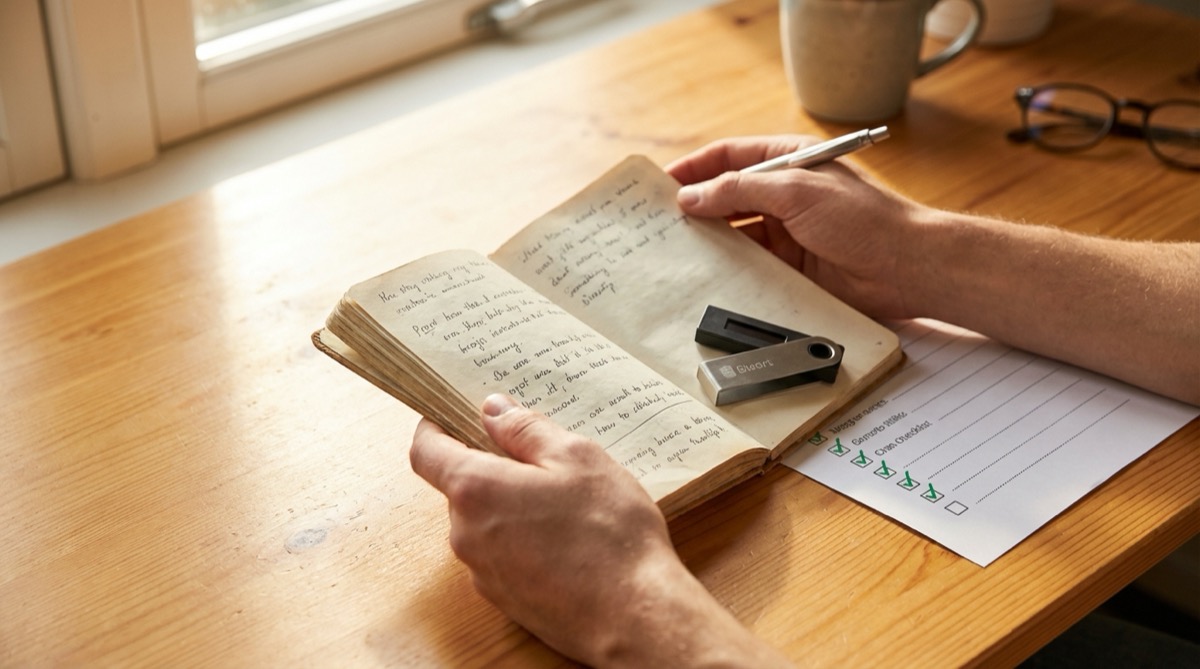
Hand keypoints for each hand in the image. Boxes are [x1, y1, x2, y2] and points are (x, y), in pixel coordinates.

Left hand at [409, 394, 793, 666]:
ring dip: (514, 507)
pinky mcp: (505, 600)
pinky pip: (503, 555)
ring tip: (567, 504)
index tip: (453, 413)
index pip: (426, 451)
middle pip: (462, 487)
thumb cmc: (609, 534)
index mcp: (475, 490)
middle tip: (544, 460)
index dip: (435, 426)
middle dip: (494, 468)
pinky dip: (525, 541)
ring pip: (486, 523)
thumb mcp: (577, 458)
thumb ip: (527, 429)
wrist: (634, 617)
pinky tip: (569, 541)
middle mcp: (466, 534)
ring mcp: (483, 573)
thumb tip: (493, 410)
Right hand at [666, 135, 930, 318]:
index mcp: (789, 161)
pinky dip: (729, 269)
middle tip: (659, 222)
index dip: (694, 167)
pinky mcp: (791, 267)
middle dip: (695, 207)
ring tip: (675, 251)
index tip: (661, 183)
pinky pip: (751, 266)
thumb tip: (692, 196)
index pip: (730, 157)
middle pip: (727, 196)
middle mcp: (785, 194)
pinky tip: (707, 275)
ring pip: (735, 234)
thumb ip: (740, 191)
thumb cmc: (864, 218)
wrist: (907, 267)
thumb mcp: (797, 192)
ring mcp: (788, 231)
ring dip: (709, 242)